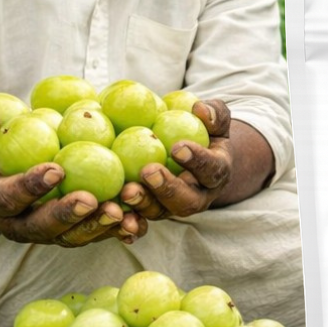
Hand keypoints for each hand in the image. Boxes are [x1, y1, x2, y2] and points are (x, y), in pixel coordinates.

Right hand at [0, 111, 147, 246]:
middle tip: (90, 200)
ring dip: (96, 227)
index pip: (11, 196)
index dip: (31, 186)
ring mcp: (46, 235)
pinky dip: (113, 232)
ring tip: (120, 213)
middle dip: (67, 215)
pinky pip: (92, 237)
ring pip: (71, 237)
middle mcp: (19, 226)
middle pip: (43, 226)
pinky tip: (136, 223)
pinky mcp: (69, 236)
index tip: (55, 170)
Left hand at [119, 99, 232, 219]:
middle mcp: (198, 197)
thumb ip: (214, 114)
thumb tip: (199, 108)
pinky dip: (127, 218)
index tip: (178, 147)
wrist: (196, 160)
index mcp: (216, 173)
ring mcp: (174, 207)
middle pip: (187, 201)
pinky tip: (111, 209)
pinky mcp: (153, 211)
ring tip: (126, 190)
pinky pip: (140, 217)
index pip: (211, 169)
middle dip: (167, 189)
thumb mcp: (215, 121)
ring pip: (161, 212)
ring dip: (143, 203)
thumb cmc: (205, 134)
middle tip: (148, 171)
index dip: (197, 161)